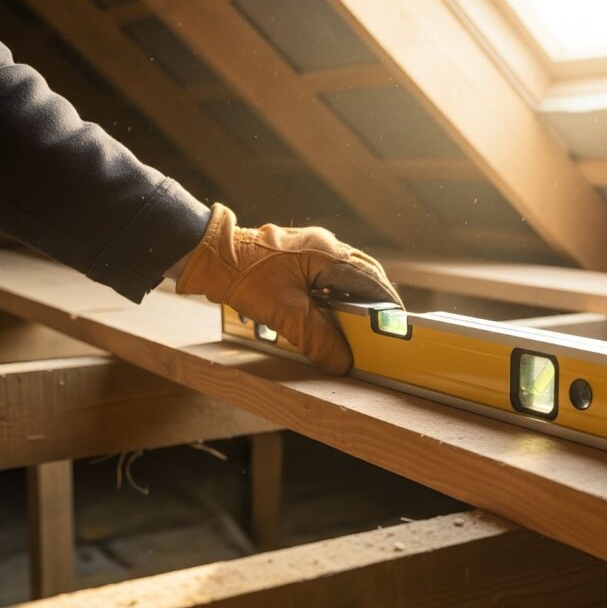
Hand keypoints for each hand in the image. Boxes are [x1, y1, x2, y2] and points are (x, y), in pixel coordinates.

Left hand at [176, 204, 400, 374]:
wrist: (208, 254)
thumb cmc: (245, 277)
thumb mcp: (285, 315)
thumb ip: (318, 340)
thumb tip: (343, 363)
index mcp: (328, 254)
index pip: (371, 281)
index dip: (386, 306)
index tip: (397, 325)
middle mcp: (325, 244)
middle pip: (364, 273)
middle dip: (374, 300)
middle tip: (381, 326)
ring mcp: (312, 245)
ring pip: (346, 272)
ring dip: (355, 296)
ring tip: (358, 322)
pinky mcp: (298, 251)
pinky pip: (329, 271)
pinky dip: (336, 291)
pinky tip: (330, 309)